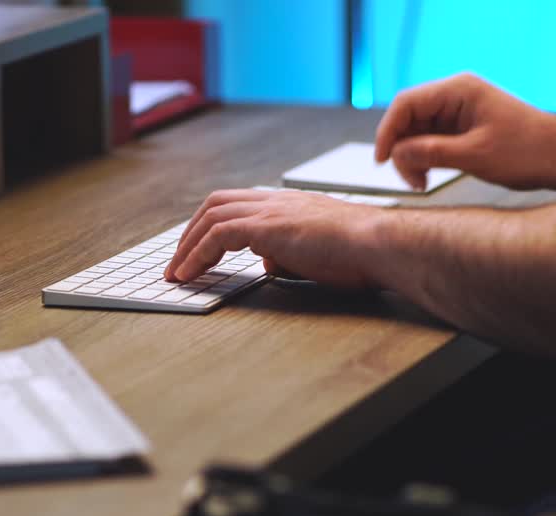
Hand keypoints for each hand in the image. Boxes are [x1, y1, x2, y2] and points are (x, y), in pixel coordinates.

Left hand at [164, 189, 382, 287]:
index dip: (212, 226)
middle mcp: (276, 200)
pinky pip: (218, 235)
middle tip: (178, 262)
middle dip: (191, 233)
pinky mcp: (268, 226)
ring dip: (187, 246)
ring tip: (177, 273)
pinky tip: (190, 275)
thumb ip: (288, 255)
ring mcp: (271, 210)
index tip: (199, 251)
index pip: (238, 204)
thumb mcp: (316, 254)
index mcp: (289, 204)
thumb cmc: (359, 254)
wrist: (378, 245)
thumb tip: (269, 263)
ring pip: (211, 216)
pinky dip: (197, 255)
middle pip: (216, 203)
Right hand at [374, 72, 555, 190]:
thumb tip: (397, 154)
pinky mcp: (463, 129)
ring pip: (417, 132)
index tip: (381, 159)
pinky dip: (425, 159)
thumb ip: (431, 153)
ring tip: (422, 182)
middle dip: (402, 149)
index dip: (387, 131)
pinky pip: (431, 140)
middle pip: (409, 118)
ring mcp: (459, 113)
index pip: (407, 104)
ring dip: (412, 157)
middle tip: (411, 179)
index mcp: (459, 91)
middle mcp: (456, 97)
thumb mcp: (475, 156)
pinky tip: (428, 176)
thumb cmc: (528, 152)